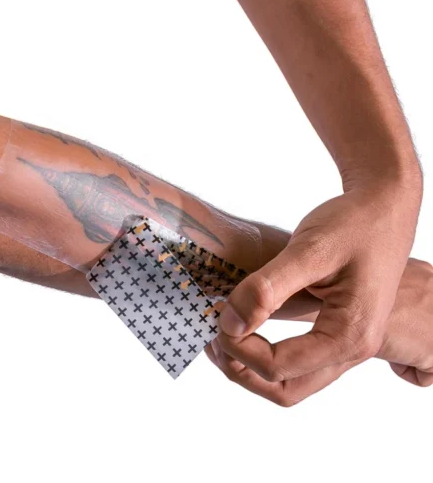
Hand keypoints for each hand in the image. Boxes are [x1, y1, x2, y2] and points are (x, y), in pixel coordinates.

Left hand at [210, 183, 421, 405]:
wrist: (384, 209)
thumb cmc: (355, 225)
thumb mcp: (310, 251)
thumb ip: (267, 288)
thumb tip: (230, 323)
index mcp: (349, 335)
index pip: (278, 366)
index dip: (238, 347)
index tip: (217, 318)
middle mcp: (351, 349)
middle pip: (285, 389)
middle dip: (241, 371)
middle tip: (214, 340)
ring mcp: (345, 343)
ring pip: (291, 381)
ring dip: (251, 367)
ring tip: (223, 338)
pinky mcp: (335, 330)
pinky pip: (297, 360)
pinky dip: (265, 354)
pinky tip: (246, 328)